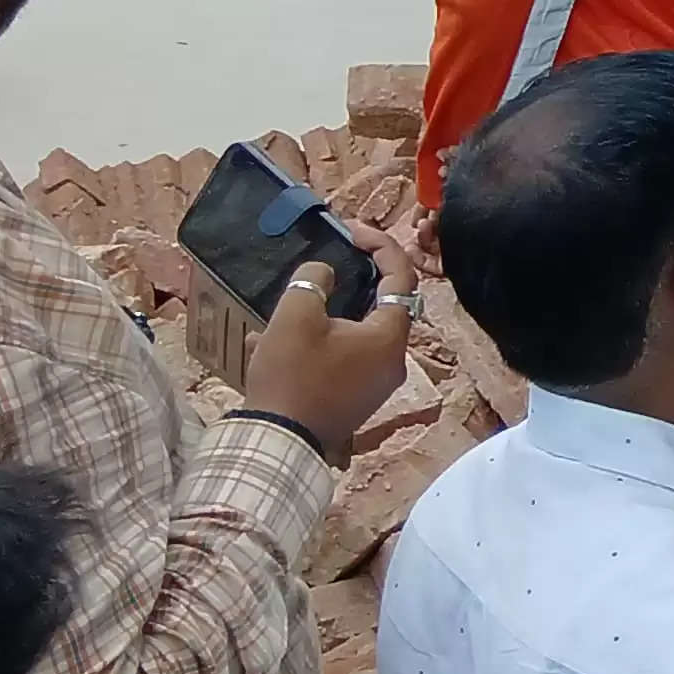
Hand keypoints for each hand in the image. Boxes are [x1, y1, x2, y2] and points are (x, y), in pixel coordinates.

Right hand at [243, 222, 417, 460]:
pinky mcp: (352, 401)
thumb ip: (314, 281)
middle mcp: (392, 362)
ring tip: (290, 304)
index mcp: (389, 337)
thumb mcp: (296, 316)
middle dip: (353, 280)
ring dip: (325, 316)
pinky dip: (316, 344)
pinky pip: (339, 360)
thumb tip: (323, 274)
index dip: (380, 245)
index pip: (401, 277)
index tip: (351, 231)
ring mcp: (374, 386)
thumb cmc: (292, 376)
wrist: (277, 443)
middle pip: (381, 306)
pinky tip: (273, 342)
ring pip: (355, 334)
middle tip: (328, 262)